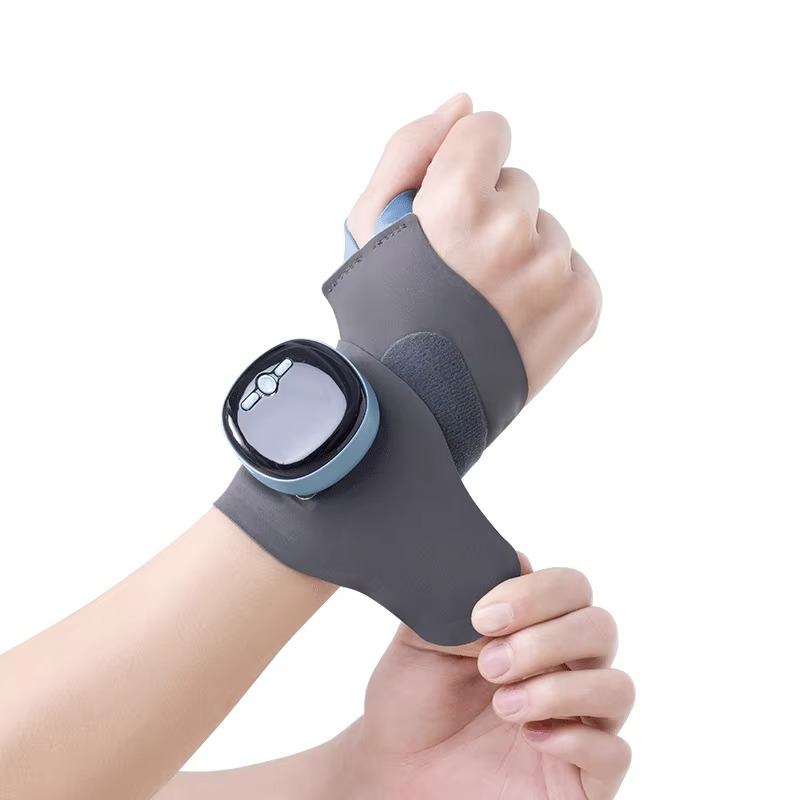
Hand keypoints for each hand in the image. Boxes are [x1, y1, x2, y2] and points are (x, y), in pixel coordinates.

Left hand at [338, 560, 633, 799]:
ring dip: (558, 689)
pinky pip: (614, 752)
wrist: (393, 771)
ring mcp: (577, 722)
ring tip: (503, 704)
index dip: (536, 594)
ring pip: (616, 687)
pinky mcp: (583, 777)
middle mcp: (563, 668)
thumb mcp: (422, 640)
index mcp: (532, 628)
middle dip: (546, 640)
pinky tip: (531, 737)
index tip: (484, 615)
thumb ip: (462, 597)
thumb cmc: (411, 703)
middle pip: (600, 628)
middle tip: (489, 664)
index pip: (569, 588)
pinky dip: (575, 739)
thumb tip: (516, 559)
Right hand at [347, 93, 601, 399]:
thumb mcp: (366, 225)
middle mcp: (513, 233)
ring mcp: (554, 272)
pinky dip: (546, 285)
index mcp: (458, 204)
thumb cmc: (382, 312)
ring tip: (482, 303)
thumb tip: (466, 104)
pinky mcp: (583, 306)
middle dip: (490, 215)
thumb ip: (410, 148)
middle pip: (519, 185)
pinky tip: (511, 317)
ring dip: (519, 252)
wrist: (413, 405)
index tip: (451, 204)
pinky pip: (572, 266)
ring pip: (546, 229)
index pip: (490, 129)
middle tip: (458, 272)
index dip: (465, 165)